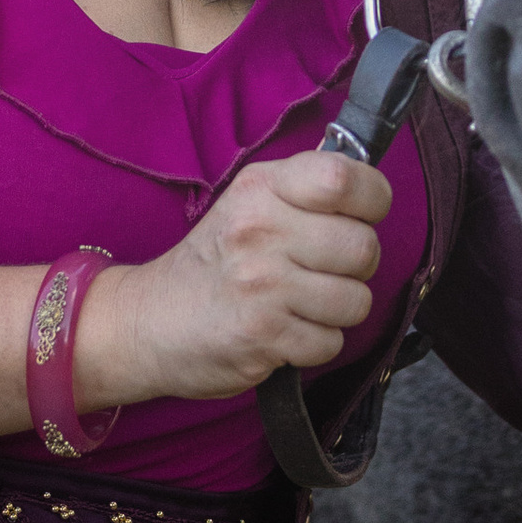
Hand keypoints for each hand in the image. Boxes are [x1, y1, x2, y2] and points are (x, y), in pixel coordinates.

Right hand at [78, 151, 391, 407]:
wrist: (149, 322)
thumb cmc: (215, 260)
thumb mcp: (249, 202)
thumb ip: (305, 190)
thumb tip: (370, 192)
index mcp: (262, 187)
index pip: (343, 178)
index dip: (372, 199)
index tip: (362, 215)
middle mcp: (261, 230)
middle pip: (364, 247)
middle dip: (357, 267)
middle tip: (326, 271)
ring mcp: (262, 284)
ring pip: (356, 301)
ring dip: (339, 311)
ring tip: (304, 304)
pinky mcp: (262, 336)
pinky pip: (330, 343)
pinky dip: (315, 344)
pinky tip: (286, 331)